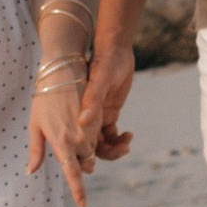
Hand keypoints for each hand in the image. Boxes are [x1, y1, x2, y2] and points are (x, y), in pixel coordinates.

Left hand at [28, 76, 96, 206]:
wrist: (62, 73)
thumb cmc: (43, 100)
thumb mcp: (35, 126)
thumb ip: (36, 151)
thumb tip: (30, 172)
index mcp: (61, 144)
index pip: (72, 174)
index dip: (78, 191)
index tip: (83, 205)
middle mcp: (77, 139)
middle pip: (84, 163)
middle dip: (79, 160)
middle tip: (65, 141)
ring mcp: (89, 130)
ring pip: (91, 151)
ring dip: (84, 148)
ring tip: (69, 127)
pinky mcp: (97, 120)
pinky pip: (97, 137)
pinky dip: (90, 136)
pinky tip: (78, 121)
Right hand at [83, 39, 135, 161]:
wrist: (116, 51)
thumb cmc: (106, 62)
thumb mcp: (100, 80)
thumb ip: (92, 100)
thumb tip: (83, 121)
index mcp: (78, 110)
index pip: (77, 138)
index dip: (85, 152)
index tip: (101, 155)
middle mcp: (86, 116)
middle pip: (91, 145)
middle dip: (106, 152)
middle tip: (123, 149)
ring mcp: (98, 115)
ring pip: (103, 141)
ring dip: (114, 147)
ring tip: (126, 143)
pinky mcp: (110, 112)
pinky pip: (111, 133)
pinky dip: (119, 138)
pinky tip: (129, 134)